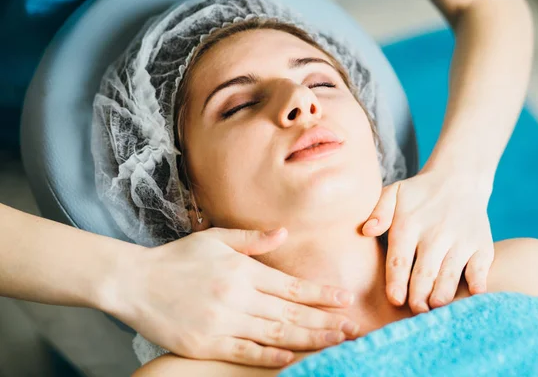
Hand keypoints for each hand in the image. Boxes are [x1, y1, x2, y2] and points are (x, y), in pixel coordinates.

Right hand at [103, 227, 357, 366]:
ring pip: (274, 333)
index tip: (344, 299)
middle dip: (324, 320)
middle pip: (289, 312)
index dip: (320, 294)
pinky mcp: (205, 343)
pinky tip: (292, 357)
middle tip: (352, 327)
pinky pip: (245, 352)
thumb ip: (252, 238)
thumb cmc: (177, 258)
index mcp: (241, 270)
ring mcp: (221, 321)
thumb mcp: (214, 238)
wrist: (133, 282)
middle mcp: (236, 295)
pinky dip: (270, 355)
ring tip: (335, 342)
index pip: (290, 285)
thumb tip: (284, 232)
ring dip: (308, 339)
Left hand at [362, 170, 494, 313]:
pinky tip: (472, 295)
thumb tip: (367, 230)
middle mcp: (435, 234)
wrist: (459, 178)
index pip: (400, 259)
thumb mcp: (394, 192)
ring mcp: (460, 240)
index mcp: (409, 225)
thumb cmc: (419, 193)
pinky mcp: (481, 244)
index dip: (397, 282)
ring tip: (435, 308)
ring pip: (449, 274)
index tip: (395, 299)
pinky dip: (477, 283)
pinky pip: (479, 268)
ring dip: (442, 294)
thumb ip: (378, 211)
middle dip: (418, 296)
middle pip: (424, 273)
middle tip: (415, 311)